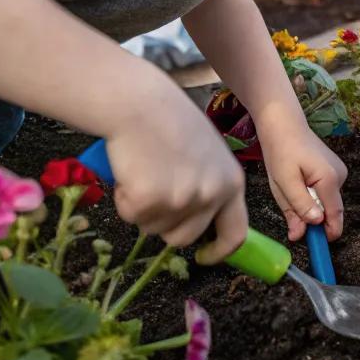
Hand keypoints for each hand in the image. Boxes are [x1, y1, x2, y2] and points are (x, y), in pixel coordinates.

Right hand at [105, 80, 247, 261]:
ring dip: (144, 209)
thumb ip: (207, 184)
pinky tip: (129, 168)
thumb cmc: (169, 119)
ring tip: (143, 169)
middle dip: (166, 224)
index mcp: (231, 182)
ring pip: (154, 228)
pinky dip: (124, 199)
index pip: (235, 233)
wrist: (139, 102)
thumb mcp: (206, 153)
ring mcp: (180, 201)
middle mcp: (211, 195)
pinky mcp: (149, 202)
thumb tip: (196, 216)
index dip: (219, 251)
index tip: (205, 257)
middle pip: (185, 237)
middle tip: (153, 192)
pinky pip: (130, 215)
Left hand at [258, 111, 347, 242]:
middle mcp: (340, 176)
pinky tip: (297, 180)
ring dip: (307, 204)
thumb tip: (309, 230)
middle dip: (310, 217)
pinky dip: (310, 194)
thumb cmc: (281, 150)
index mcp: (329, 179)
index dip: (326, 235)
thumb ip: (298, 208)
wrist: (284, 123)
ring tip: (289, 188)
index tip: (313, 245)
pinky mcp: (334, 171)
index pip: (335, 217)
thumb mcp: (283, 183)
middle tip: (287, 206)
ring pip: (324, 203)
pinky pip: (323, 193)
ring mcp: (339, 172)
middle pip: (329, 211)